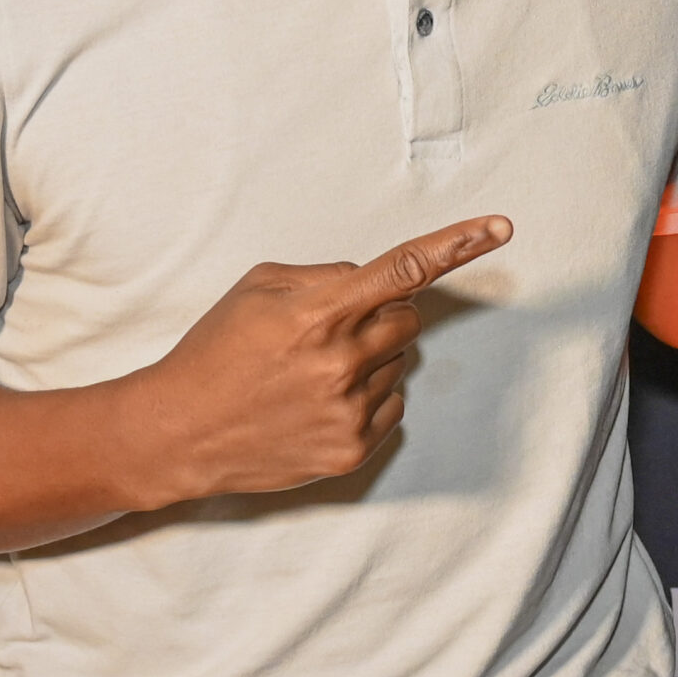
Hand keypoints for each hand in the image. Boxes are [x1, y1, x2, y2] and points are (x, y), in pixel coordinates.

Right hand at [117, 216, 510, 505]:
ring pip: (399, 362)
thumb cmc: (215, 352)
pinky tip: (319, 401)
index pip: (404, 269)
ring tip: (310, 373)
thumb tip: (371, 279)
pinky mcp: (351, 449)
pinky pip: (392, 406)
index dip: (458, 245)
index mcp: (320, 312)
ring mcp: (349, 410)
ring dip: (369, 359)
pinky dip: (367, 398)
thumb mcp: (259, 287)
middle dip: (380, 316)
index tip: (499, 228)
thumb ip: (325, 275)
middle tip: (330, 330)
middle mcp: (341, 361)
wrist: (178, 432)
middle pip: (408, 318)